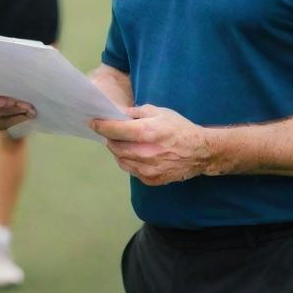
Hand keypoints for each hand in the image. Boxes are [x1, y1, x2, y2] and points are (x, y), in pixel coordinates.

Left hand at [91, 105, 212, 185]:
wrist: (200, 152)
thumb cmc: (180, 129)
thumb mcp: (160, 112)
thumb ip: (138, 112)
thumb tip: (121, 114)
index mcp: (145, 132)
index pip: (114, 130)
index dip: (100, 125)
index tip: (93, 122)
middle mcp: (143, 152)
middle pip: (114, 146)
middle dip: (109, 138)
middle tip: (110, 132)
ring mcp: (147, 169)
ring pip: (121, 160)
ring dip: (118, 151)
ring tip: (124, 143)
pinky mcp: (151, 179)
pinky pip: (131, 170)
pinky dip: (129, 162)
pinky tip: (136, 154)